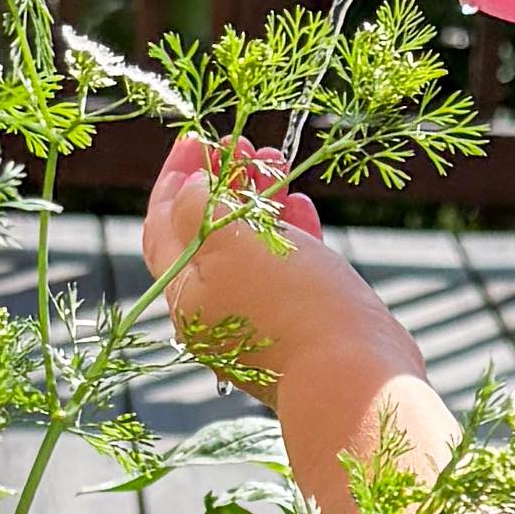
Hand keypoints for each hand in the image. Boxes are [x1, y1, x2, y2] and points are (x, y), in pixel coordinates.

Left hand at [141, 135, 393, 399]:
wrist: (352, 374)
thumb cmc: (286, 306)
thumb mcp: (228, 242)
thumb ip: (199, 208)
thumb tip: (193, 189)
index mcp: (185, 297)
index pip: (163, 228)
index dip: (174, 179)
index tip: (194, 139)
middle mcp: (216, 311)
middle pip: (208, 233)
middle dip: (224, 182)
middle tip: (243, 145)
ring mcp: (260, 319)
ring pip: (251, 245)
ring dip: (261, 199)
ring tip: (278, 162)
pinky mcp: (302, 322)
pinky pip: (288, 267)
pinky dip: (291, 231)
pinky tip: (302, 206)